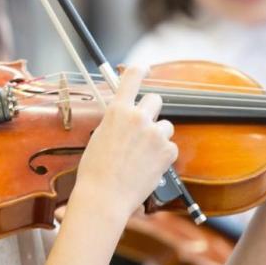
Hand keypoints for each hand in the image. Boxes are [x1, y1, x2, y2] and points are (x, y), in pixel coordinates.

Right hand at [73, 66, 177, 215]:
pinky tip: (148, 166)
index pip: (131, 78)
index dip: (139, 69)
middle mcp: (138, 117)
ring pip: (165, 125)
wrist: (104, 196)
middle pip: (155, 99)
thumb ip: (116, 121)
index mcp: (117, 111)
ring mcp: (155, 134)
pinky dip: (162, 155)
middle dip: (151, 110)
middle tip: (143, 126)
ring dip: (157, 135)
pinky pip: (170, 146)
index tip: (144, 68)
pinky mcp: (167, 151)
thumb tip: (126, 116)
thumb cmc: (95, 170)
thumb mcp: (99, 136)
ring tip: (142, 155)